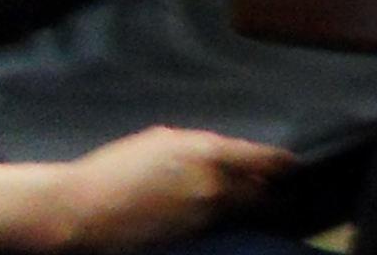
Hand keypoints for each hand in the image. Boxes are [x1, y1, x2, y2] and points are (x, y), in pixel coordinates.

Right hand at [37, 126, 295, 249]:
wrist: (82, 208)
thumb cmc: (117, 166)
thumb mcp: (163, 140)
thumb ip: (200, 146)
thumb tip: (222, 153)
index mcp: (210, 154)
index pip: (265, 159)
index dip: (284, 164)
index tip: (295, 167)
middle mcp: (214, 186)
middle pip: (258, 192)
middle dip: (264, 189)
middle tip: (267, 186)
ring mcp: (201, 216)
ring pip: (234, 209)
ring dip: (234, 203)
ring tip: (224, 196)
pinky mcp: (187, 237)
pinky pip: (211, 224)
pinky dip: (212, 216)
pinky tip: (197, 211)